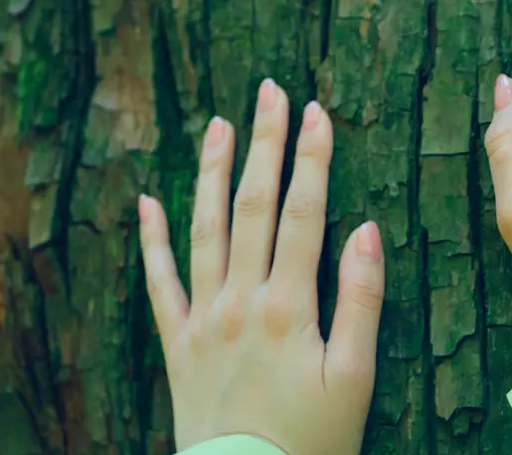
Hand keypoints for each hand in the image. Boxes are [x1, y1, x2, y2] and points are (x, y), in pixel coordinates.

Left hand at [139, 80, 384, 453]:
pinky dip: (151, 239)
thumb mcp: (354, 379)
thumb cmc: (312, 442)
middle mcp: (240, 300)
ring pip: (204, 228)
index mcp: (289, 306)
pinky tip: (146, 201)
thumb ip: (360, 301)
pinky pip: (159, 282)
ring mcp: (203, 319)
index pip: (303, 212)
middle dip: (263, 145)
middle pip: (252, 206)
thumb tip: (365, 229)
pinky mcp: (178, 343)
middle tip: (269, 92)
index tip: (316, 111)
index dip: (311, 158)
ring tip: (217, 124)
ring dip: (210, 172)